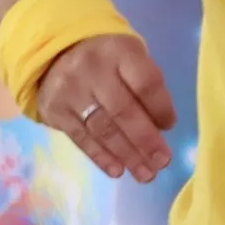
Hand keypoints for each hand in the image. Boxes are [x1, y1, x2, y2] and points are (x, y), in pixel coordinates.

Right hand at [36, 32, 175, 183]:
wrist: (54, 54)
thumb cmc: (107, 59)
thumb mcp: (129, 58)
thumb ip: (145, 87)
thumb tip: (159, 129)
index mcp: (119, 51)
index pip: (145, 83)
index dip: (160, 109)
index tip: (169, 127)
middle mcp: (92, 70)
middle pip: (123, 111)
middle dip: (146, 140)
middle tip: (162, 162)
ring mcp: (70, 91)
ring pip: (103, 129)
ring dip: (127, 155)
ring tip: (146, 174)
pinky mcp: (55, 111)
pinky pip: (81, 138)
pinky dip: (101, 157)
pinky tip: (118, 170)